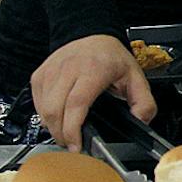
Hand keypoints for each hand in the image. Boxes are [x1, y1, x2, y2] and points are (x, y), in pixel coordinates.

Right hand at [29, 34, 155, 148]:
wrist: (93, 36)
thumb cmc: (112, 58)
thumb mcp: (136, 77)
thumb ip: (144, 103)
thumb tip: (141, 122)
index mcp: (94, 69)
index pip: (76, 103)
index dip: (73, 129)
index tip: (76, 145)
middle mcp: (69, 68)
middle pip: (55, 110)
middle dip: (62, 134)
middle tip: (73, 144)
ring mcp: (51, 71)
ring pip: (43, 109)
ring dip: (53, 128)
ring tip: (67, 134)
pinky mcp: (40, 75)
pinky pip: (37, 103)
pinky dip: (46, 116)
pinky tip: (59, 118)